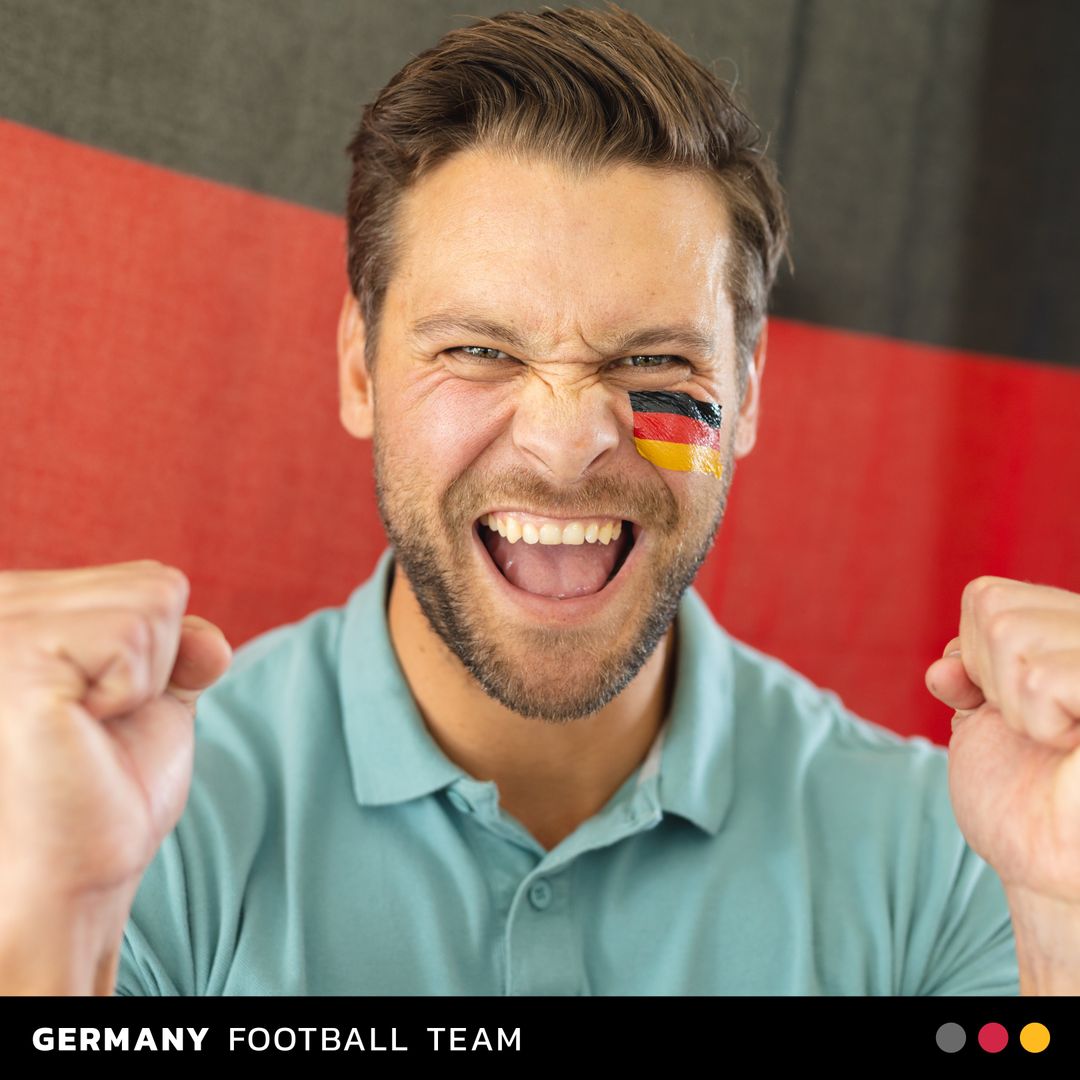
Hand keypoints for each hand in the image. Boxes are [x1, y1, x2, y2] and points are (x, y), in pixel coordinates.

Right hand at [0, 560, 231, 991]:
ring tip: (86, 726)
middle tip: (97, 724)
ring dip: (146, 679)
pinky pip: (135, 636)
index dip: (159, 655)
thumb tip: (212, 642)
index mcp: (21, 601)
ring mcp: (3, 623)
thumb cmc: (101, 786)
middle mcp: (1, 600)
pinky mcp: (18, 654)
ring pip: (153, 601)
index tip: (105, 710)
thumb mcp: (154, 695)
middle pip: (155, 583)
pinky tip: (82, 727)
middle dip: (156, 662)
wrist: (72, 872)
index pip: (146, 579)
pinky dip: (135, 690)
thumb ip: (180, 643)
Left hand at [925, 576, 1079, 901]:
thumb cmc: (1019, 790)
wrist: (1047, 863)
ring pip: (1013, 636)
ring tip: (1057, 740)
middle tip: (1035, 730)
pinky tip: (1071, 747)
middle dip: (992, 682)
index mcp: (1071, 626)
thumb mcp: (982, 712)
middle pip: (996, 612)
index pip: (988, 598)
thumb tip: (944, 669)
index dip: (976, 662)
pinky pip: (1042, 677)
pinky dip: (1037, 721)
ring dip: (1015, 705)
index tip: (1007, 708)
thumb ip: (967, 666)